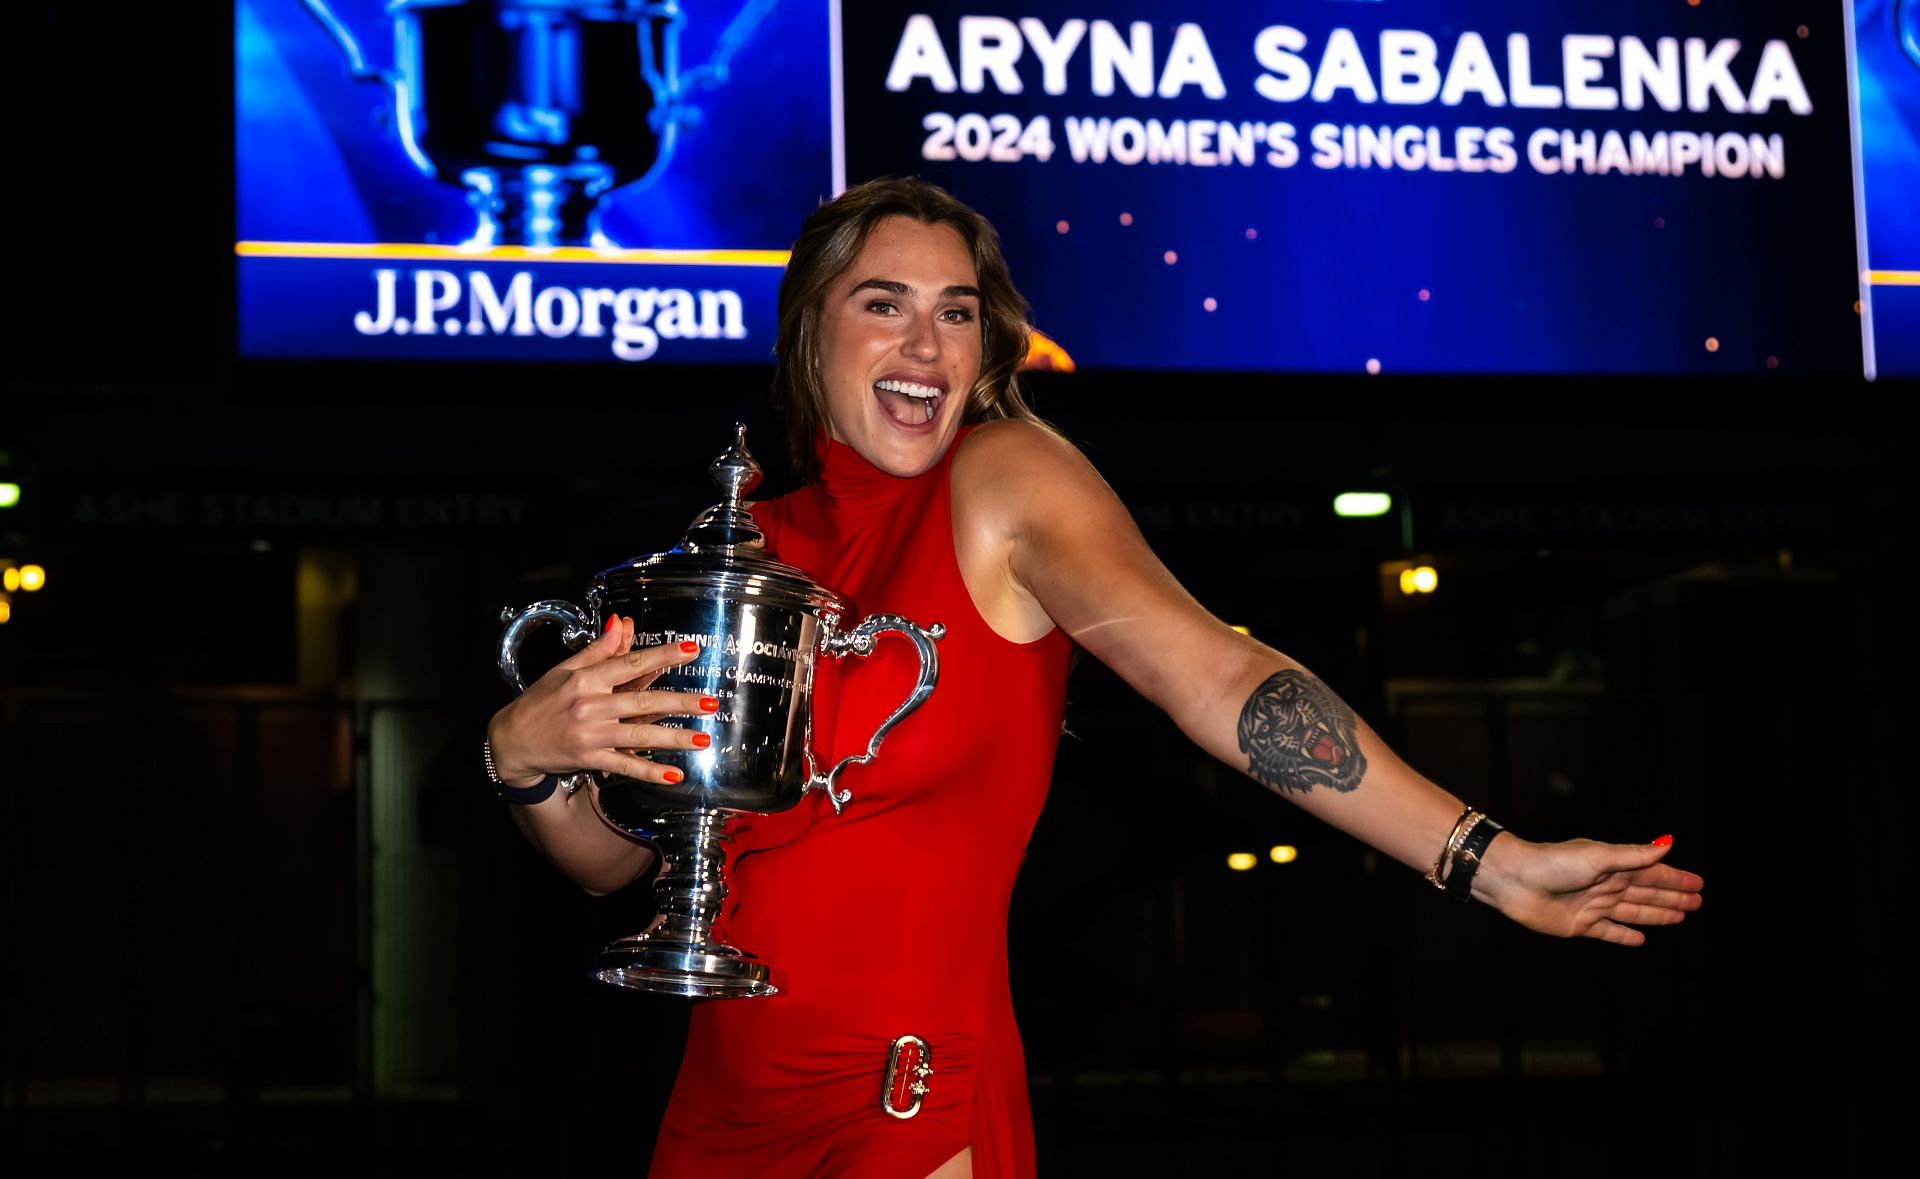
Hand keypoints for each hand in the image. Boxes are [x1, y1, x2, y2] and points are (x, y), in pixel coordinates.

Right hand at [486, 615, 713, 788]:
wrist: (512, 740)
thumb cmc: (540, 701)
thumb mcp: (565, 669)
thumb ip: (598, 649)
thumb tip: (622, 622)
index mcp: (586, 679)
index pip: (630, 663)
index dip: (662, 655)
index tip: (691, 650)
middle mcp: (590, 705)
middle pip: (642, 701)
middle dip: (680, 702)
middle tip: (710, 703)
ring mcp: (590, 734)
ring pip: (639, 735)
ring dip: (674, 738)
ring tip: (702, 739)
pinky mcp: (589, 759)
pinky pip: (625, 765)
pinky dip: (649, 771)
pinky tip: (674, 774)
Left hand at [1474, 834, 1703, 946]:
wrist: (1513, 881)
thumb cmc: (1552, 863)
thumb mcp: (1598, 856)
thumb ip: (1633, 855)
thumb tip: (1668, 843)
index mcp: (1612, 866)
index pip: (1653, 874)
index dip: (1676, 879)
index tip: (1699, 883)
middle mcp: (1606, 885)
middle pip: (1647, 894)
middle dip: (1673, 897)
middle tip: (1698, 902)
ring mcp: (1593, 905)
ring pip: (1633, 912)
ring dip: (1657, 914)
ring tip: (1680, 916)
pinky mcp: (1579, 925)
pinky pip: (1609, 932)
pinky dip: (1625, 935)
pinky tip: (1641, 939)